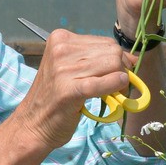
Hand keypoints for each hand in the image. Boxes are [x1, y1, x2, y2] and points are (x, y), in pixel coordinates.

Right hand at [13, 29, 135, 149]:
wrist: (33, 125)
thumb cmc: (55, 98)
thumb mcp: (71, 69)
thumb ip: (98, 59)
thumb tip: (133, 59)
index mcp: (60, 38)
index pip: (106, 42)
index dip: (116, 60)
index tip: (112, 76)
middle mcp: (60, 49)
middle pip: (112, 52)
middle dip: (120, 70)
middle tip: (114, 88)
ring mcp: (62, 69)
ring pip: (113, 65)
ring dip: (119, 82)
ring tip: (109, 95)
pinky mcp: (68, 90)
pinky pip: (104, 83)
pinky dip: (115, 86)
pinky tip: (116, 93)